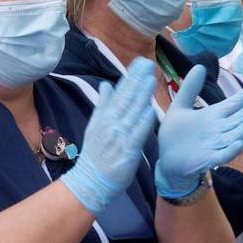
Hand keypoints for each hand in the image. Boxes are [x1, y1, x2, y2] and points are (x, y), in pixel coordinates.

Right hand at [60, 58, 157, 214]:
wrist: (91, 179)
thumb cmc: (95, 152)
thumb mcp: (94, 125)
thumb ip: (103, 104)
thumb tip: (106, 84)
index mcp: (104, 116)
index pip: (119, 92)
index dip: (130, 77)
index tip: (139, 63)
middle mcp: (111, 123)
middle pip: (126, 98)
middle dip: (138, 80)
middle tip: (148, 64)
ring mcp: (120, 136)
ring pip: (133, 112)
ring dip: (142, 95)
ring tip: (151, 79)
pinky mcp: (128, 150)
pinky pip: (137, 134)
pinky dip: (144, 121)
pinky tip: (151, 110)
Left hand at [155, 66, 242, 197]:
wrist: (166, 158)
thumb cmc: (175, 133)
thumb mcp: (180, 106)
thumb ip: (190, 88)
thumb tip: (199, 66)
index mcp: (215, 115)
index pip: (235, 102)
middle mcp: (219, 129)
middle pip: (239, 118)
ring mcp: (216, 144)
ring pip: (235, 135)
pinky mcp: (208, 159)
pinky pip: (222, 154)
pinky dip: (231, 150)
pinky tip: (239, 143)